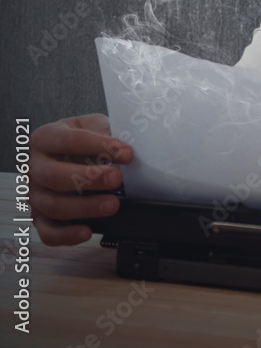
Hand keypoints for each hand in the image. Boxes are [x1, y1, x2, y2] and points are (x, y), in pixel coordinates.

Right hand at [29, 114, 133, 245]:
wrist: (66, 149)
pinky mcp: (38, 217)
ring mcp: (33, 194)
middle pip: (55, 176)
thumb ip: (105, 132)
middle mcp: (34, 167)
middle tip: (116, 179)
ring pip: (52, 206)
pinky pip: (48, 231)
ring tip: (112, 205)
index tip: (126, 152)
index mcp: (45, 138)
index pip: (70, 141)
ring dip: (84, 207)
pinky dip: (67, 235)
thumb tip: (125, 148)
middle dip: (88, 178)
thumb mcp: (92, 125)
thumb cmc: (80, 137)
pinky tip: (87, 231)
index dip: (100, 146)